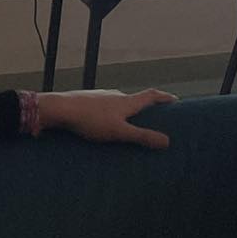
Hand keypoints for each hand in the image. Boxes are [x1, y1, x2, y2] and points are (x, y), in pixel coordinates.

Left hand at [36, 89, 176, 148]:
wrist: (61, 109)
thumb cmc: (91, 120)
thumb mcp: (119, 132)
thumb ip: (142, 137)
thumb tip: (167, 141)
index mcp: (127, 102)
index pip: (151, 95)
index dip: (165, 97)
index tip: (175, 100)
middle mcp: (116, 96)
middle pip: (136, 99)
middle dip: (145, 108)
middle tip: (153, 118)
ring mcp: (102, 97)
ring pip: (119, 104)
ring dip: (127, 112)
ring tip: (128, 126)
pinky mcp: (89, 101)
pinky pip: (106, 108)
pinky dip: (112, 115)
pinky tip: (105, 126)